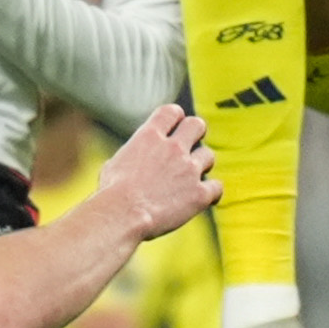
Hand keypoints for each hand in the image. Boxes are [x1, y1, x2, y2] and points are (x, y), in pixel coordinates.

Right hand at [98, 101, 220, 237]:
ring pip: (209, 155)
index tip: (175, 127)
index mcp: (149, 136)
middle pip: (197, 125)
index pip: (172, 112)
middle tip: (191, 147)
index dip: (176, 118)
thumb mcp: (115, 164)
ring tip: (190, 178)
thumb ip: (133, 156)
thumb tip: (134, 159)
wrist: (122, 215)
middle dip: (196, 133)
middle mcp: (173, 147)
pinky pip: (216, 187)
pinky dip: (212, 192)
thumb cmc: (112, 194)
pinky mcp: (199, 193)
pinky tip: (204, 198)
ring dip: (202, 165)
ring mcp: (189, 169)